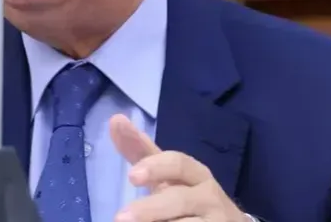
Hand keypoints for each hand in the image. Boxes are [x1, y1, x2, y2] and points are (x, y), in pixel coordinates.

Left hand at [109, 114, 247, 221]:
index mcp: (196, 173)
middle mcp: (209, 196)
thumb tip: (115, 119)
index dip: (156, 168)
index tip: (132, 176)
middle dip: (150, 209)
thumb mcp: (167, 173)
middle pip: (179, 200)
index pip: (178, 164)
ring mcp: (215, 220)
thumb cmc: (189, 193)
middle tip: (120, 218)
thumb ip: (142, 151)